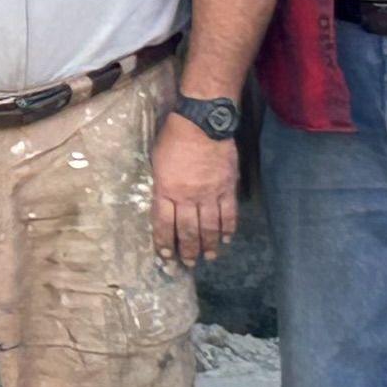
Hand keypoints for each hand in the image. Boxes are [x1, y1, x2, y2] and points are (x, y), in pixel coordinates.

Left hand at [151, 111, 241, 264]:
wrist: (202, 123)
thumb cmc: (174, 138)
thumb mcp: (158, 163)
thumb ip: (162, 186)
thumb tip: (165, 204)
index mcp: (166, 190)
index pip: (163, 224)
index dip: (164, 242)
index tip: (166, 255)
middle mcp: (187, 197)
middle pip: (188, 230)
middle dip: (187, 250)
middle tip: (188, 263)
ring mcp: (209, 194)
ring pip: (209, 227)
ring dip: (209, 245)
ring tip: (209, 257)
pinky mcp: (227, 188)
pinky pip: (229, 214)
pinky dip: (228, 229)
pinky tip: (227, 239)